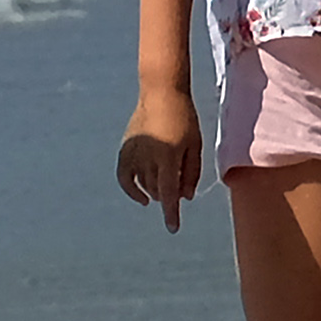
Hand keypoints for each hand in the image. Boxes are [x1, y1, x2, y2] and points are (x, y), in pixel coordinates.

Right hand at [115, 84, 204, 230]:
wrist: (161, 92)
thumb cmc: (184, 118)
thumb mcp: (195, 145)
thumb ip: (191, 173)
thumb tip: (186, 198)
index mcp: (167, 155)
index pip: (168, 193)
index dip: (171, 213)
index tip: (173, 228)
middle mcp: (147, 157)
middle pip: (157, 189)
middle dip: (170, 194)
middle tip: (181, 185)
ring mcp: (133, 152)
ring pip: (143, 185)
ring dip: (156, 190)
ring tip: (167, 180)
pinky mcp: (125, 149)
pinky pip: (124, 177)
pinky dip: (132, 189)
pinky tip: (142, 197)